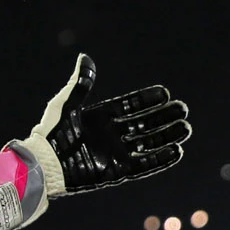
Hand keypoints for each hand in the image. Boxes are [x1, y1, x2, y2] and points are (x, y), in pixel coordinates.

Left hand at [22, 54, 189, 196]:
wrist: (44, 163)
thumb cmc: (51, 132)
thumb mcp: (65, 104)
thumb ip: (80, 83)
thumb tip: (85, 57)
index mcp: (99, 117)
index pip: (130, 106)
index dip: (147, 100)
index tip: (165, 94)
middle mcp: (110, 135)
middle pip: (144, 124)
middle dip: (164, 118)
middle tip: (183, 111)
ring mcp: (114, 153)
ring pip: (148, 144)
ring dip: (167, 137)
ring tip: (185, 129)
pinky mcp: (116, 172)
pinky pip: (143, 165)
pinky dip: (160, 160)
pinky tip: (177, 152)